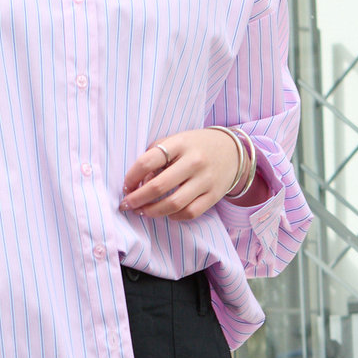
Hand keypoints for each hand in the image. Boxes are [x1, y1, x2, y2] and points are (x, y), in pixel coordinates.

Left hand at [121, 128, 243, 221]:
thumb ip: (156, 156)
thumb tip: (138, 183)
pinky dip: (173, 216)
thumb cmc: (195, 147)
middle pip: (158, 186)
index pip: (148, 161)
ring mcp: (205, 180)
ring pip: (173, 204)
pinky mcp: (213, 196)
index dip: (131, 177)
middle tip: (127, 205)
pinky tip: (166, 213)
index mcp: (180, 143)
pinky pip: (189, 213)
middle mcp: (194, 161)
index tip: (126, 186)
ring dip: (152, 211)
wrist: (232, 151)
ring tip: (143, 211)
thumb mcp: (176, 141)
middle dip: (137, 199)